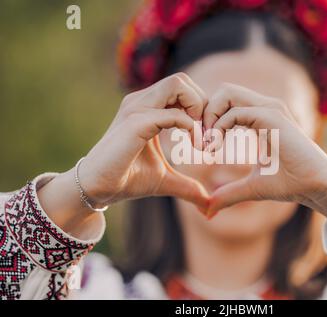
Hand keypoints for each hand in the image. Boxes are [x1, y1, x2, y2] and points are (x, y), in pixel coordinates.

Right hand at [77, 73, 209, 210]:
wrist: (98, 188)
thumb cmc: (128, 179)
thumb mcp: (166, 180)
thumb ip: (188, 186)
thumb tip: (207, 204)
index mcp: (148, 107)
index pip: (182, 89)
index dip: (200, 108)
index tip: (207, 136)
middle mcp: (141, 102)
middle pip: (182, 80)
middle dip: (202, 103)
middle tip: (207, 133)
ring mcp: (136, 109)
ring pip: (177, 85)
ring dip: (198, 108)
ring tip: (201, 136)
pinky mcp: (135, 123)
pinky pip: (172, 114)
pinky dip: (190, 126)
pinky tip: (194, 146)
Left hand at [203, 83, 326, 232]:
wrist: (315, 187)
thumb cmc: (289, 184)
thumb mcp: (250, 188)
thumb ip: (227, 194)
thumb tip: (208, 212)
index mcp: (260, 118)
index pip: (226, 102)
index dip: (209, 119)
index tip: (204, 146)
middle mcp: (264, 108)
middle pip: (223, 91)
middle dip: (205, 112)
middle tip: (201, 141)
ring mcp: (269, 109)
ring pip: (226, 92)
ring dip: (210, 115)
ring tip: (208, 143)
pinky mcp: (272, 117)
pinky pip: (235, 112)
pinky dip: (219, 127)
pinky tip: (217, 149)